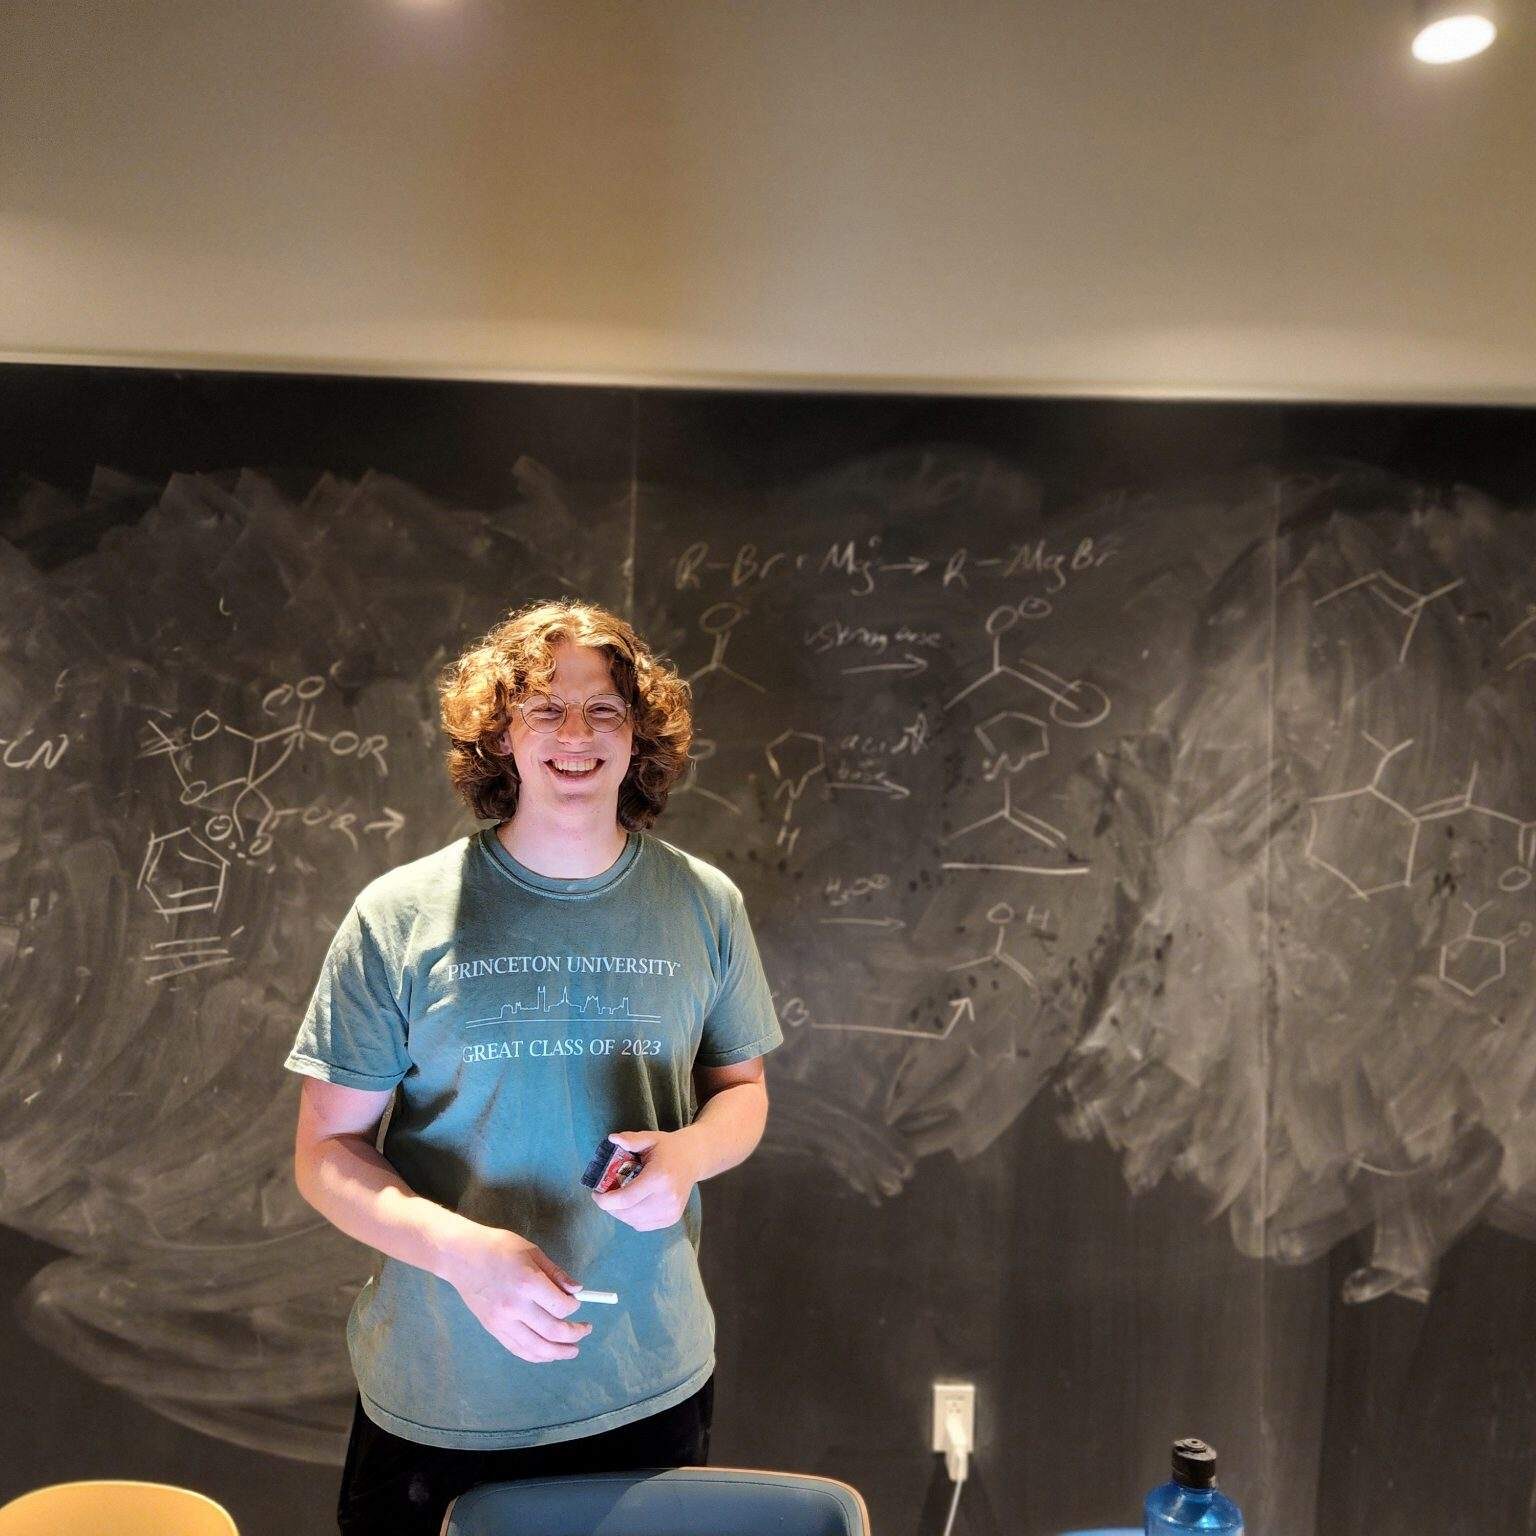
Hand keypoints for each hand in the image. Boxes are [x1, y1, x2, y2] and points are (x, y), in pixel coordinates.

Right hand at [443, 1226, 592, 1362]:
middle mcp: (516, 1307)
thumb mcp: (531, 1251)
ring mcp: (502, 1322)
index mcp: (528, 1283)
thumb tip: (576, 1290)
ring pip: (536, 1348)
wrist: (460, 1256)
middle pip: (552, 1331)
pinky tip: (548, 1354)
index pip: (561, 1306)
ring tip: (572, 1350)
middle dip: (574, 1334)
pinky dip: (536, 1355)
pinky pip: (518, 1349)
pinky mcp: (493, 1329)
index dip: (575, 1308)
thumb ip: (555, 1273)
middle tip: (585, 1330)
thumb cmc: (498, 1247)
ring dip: (558, 1353)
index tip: (578, 1304)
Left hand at [591, 1130, 701, 1231]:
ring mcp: (671, 1211)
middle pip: (628, 1213)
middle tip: (604, 1196)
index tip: (595, 1193)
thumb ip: (630, 1139)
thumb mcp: (650, 1138)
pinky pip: (644, 1225)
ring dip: (620, 1213)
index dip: (605, 1201)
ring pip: (634, 1222)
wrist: (694, 1159)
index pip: (626, 1198)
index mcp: (659, 1177)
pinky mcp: (672, 1218)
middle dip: (610, 1207)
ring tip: (617, 1200)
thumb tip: (611, 1139)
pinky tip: (632, 1205)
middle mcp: (666, 1198)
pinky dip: (632, 1218)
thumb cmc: (669, 1148)